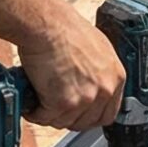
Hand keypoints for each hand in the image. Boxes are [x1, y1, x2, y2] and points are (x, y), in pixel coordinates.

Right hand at [15, 3, 123, 130]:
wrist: (47, 24)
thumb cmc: (64, 28)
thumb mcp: (96, 48)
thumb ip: (97, 71)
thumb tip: (87, 82)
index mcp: (116, 76)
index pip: (108, 113)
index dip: (88, 115)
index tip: (76, 113)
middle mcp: (105, 89)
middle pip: (86, 122)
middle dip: (68, 117)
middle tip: (53, 107)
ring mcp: (86, 98)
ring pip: (65, 121)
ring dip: (49, 114)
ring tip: (39, 100)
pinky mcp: (64, 102)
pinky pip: (46, 117)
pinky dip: (35, 112)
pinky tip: (31, 102)